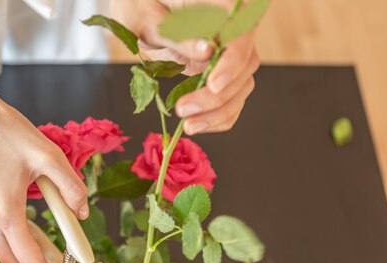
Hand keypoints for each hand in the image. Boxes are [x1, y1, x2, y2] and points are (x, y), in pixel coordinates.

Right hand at [0, 82, 88, 262]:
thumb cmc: (10, 134)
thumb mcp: (49, 156)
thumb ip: (71, 188)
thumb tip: (82, 213)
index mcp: (6, 210)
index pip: (29, 258)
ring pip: (6, 252)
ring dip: (30, 261)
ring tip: (57, 262)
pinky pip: (0, 237)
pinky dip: (20, 245)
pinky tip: (39, 239)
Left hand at [110, 0, 259, 134]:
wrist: (142, 11)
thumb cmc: (142, 6)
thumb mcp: (149, 18)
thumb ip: (177, 35)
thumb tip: (207, 52)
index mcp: (222, 6)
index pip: (241, 35)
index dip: (232, 63)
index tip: (213, 85)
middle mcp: (234, 28)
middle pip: (244, 66)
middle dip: (217, 97)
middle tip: (184, 110)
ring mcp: (232, 53)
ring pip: (242, 86)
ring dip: (218, 112)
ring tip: (189, 126)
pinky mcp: (223, 72)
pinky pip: (233, 97)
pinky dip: (219, 116)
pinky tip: (199, 125)